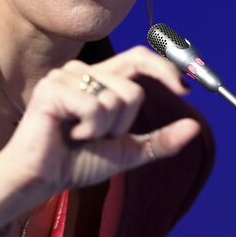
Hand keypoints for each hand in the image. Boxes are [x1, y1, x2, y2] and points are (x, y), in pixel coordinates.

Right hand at [0, 46, 199, 232]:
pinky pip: (95, 107)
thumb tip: (196, 127)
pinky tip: (69, 134)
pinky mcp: (52, 88)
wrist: (39, 179)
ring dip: (105, 129)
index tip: (186, 90)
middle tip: (97, 136)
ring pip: (117, 98)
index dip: (164, 68)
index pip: (137, 57)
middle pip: (132, 89)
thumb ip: (159, 140)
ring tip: (79, 135)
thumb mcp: (125, 151)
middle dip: (123, 124)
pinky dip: (89, 130)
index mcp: (99, 79)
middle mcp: (82, 70)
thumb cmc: (75, 162)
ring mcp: (66, 76)